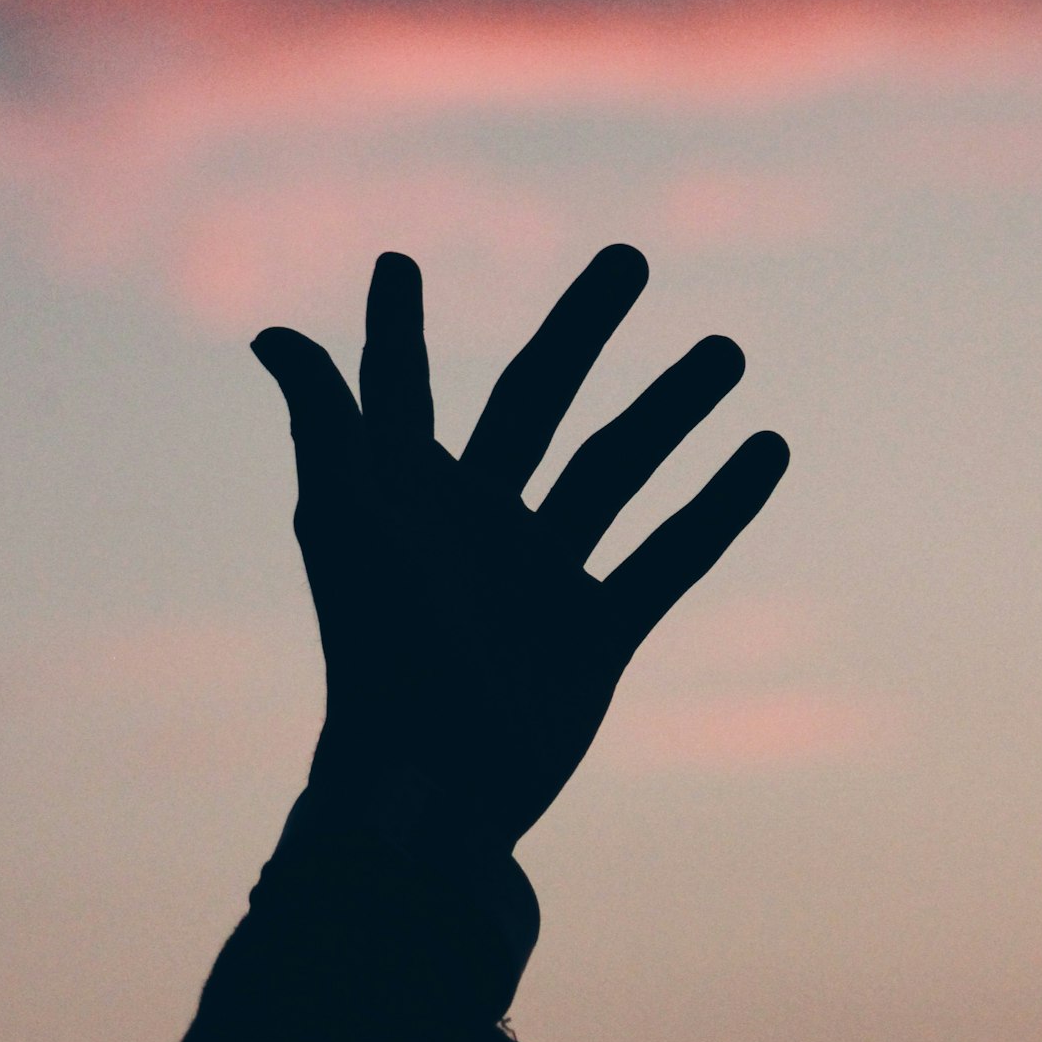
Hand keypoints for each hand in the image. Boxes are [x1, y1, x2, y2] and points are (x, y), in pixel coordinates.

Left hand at [253, 246, 787, 857]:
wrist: (430, 783)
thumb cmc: (376, 642)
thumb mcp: (345, 517)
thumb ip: (324, 418)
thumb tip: (272, 333)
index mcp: (403, 495)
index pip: (398, 391)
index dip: (392, 334)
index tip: (394, 266)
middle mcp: (472, 526)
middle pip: (535, 403)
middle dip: (580, 330)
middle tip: (629, 258)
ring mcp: (538, 578)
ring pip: (615, 470)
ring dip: (671, 409)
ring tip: (729, 349)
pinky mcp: (595, 635)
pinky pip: (668, 557)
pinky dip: (718, 505)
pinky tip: (770, 448)